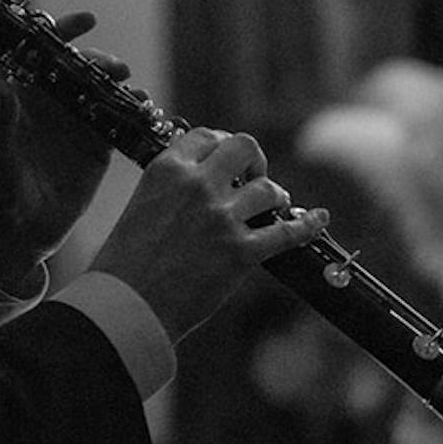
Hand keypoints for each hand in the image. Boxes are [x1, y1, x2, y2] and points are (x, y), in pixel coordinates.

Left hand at [0, 12, 124, 288]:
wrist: (15, 235)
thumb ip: (0, 119)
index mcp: (26, 97)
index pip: (44, 55)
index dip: (64, 33)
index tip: (85, 22)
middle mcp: (54, 105)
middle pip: (82, 70)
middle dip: (101, 62)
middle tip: (114, 68)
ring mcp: (78, 126)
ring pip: (104, 93)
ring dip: (120, 86)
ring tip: (132, 91)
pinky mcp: (97, 150)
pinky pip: (118, 124)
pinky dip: (132, 114)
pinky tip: (142, 111)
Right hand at [89, 128, 328, 343]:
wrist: (126, 307)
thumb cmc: (124, 265)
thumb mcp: (140, 207)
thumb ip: (171, 188)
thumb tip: (200, 180)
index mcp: (166, 170)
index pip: (206, 136)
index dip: (221, 146)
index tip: (226, 163)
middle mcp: (197, 186)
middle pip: (243, 146)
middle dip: (253, 160)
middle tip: (251, 177)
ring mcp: (221, 218)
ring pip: (268, 189)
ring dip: (274, 197)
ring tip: (271, 207)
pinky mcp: (241, 252)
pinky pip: (287, 232)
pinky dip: (307, 225)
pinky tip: (318, 218)